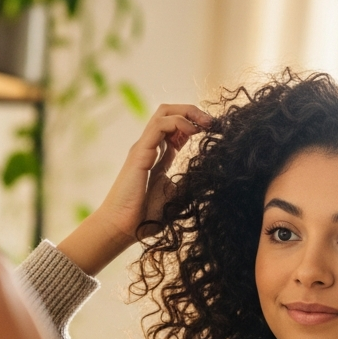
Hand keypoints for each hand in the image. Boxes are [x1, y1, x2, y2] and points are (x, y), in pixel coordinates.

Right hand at [58, 103, 211, 275]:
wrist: (123, 227)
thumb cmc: (145, 216)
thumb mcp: (176, 197)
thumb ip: (188, 183)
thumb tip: (207, 176)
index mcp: (159, 156)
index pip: (176, 129)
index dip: (196, 125)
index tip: (214, 132)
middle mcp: (150, 147)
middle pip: (170, 113)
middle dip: (193, 111)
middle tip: (212, 122)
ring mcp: (144, 147)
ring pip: (164, 112)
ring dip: (188, 112)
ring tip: (206, 124)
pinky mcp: (140, 151)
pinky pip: (159, 124)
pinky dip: (179, 122)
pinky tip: (192, 132)